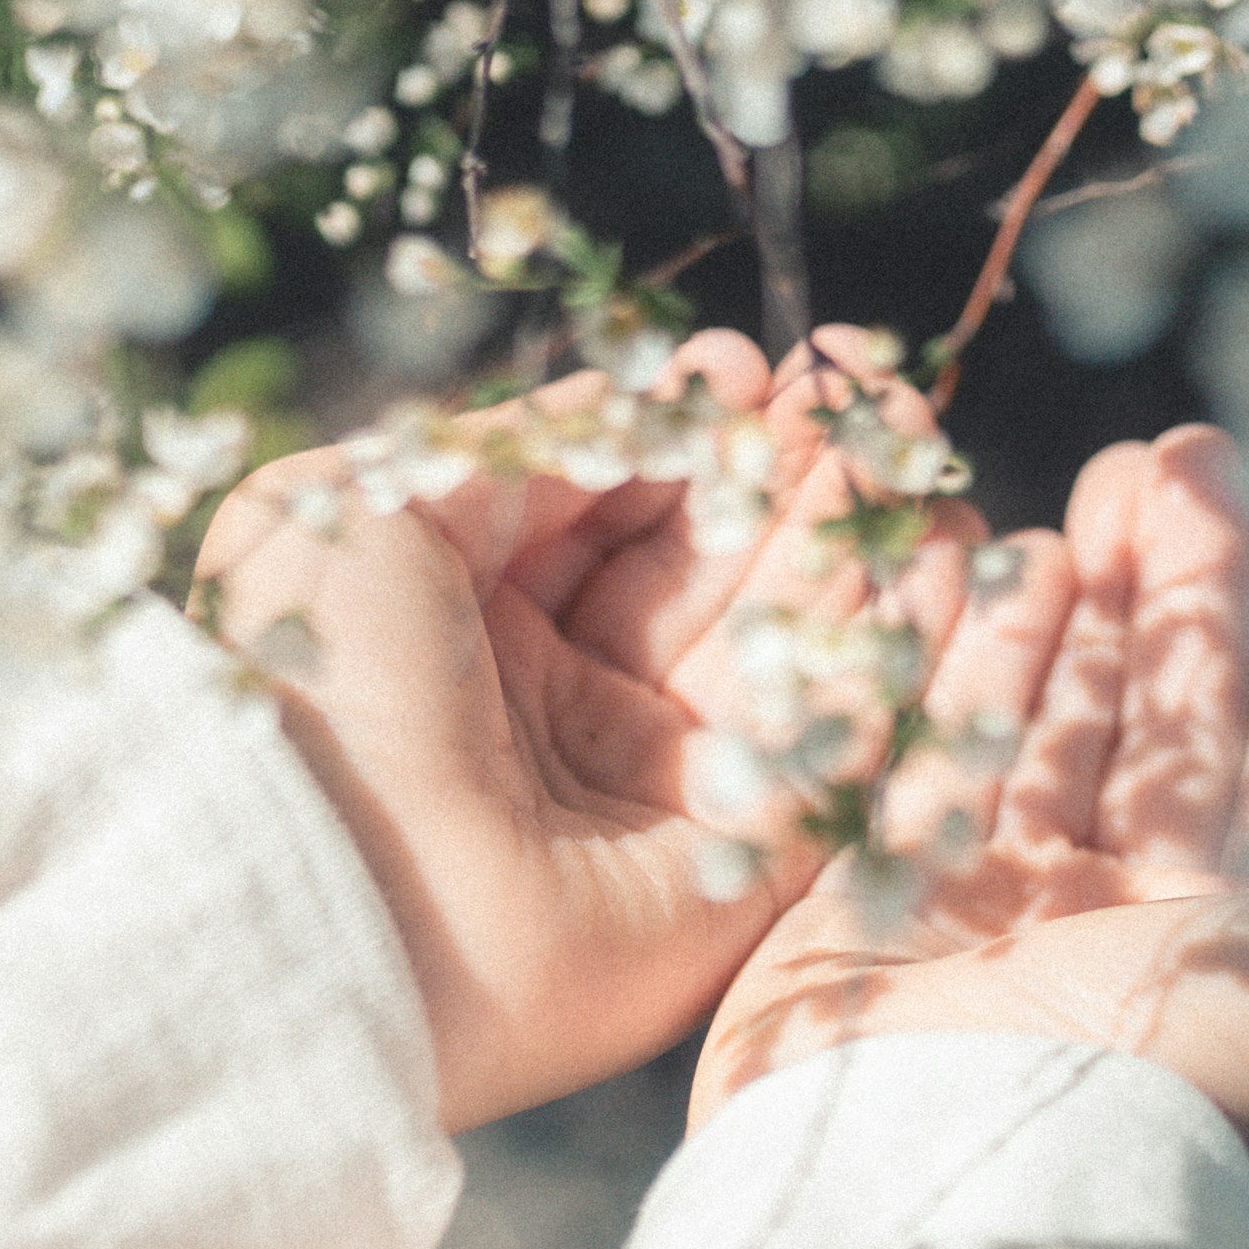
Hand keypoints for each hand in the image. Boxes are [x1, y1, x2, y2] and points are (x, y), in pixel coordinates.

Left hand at [195, 332, 981, 1133]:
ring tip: (910, 447)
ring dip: (856, 546)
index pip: (617, 512)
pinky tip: (938, 554)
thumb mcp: (373, 504)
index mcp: (471, 621)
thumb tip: (643, 397)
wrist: (317, 877)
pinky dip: (893, 655)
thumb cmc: (309, 676)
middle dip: (794, 475)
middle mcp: (567, 705)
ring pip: (785, 647)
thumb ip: (519, 445)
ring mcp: (651, 791)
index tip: (755, 371)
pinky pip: (832, 750)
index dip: (692, 438)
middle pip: (716, 570)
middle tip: (868, 391)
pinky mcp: (726, 877)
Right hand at [691, 426, 1248, 1199]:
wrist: (957, 1188)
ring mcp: (996, 918)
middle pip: (1170, 724)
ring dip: (1086, 609)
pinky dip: (964, 662)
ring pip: (1056, 727)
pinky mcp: (873, 908)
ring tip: (1102, 488)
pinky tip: (996, 566)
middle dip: (1186, 588)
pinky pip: (929, 757)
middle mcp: (1128, 934)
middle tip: (1187, 450)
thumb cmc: (1186, 1094)